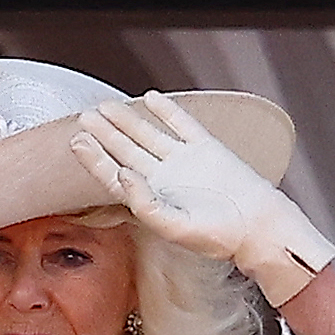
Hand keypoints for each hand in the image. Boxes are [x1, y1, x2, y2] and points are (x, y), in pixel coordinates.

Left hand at [69, 100, 334, 334]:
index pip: (115, 176)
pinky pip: (182, 125)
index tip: (76, 142)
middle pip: (126, 151)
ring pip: (148, 135)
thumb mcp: (174, 226)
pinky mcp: (207, 148)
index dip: (95, 159)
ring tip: (105, 106)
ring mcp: (184, 162)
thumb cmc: (219, 236)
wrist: (258, 226)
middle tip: (84, 116)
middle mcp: (165, 179)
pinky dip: (167, 110)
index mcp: (152, 199)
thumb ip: (144, 204)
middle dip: (105, 134)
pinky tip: (151, 97)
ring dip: (127, 120)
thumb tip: (122, 174)